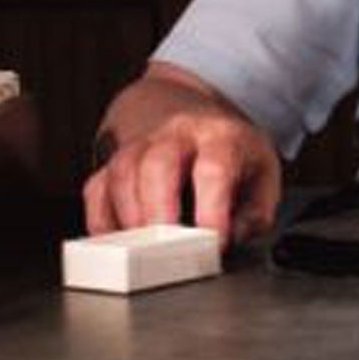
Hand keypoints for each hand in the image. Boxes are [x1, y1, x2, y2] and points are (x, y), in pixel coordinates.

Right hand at [81, 62, 281, 242]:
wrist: (185, 108)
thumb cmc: (227, 151)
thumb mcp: (262, 173)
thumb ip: (255, 212)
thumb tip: (232, 237)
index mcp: (220, 137)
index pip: (214, 168)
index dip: (212, 209)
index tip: (213, 244)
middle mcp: (176, 135)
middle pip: (158, 164)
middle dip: (159, 211)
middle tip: (165, 252)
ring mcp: (139, 145)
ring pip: (122, 173)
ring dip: (129, 217)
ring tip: (142, 251)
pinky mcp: (112, 164)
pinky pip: (97, 190)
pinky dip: (102, 222)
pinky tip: (118, 243)